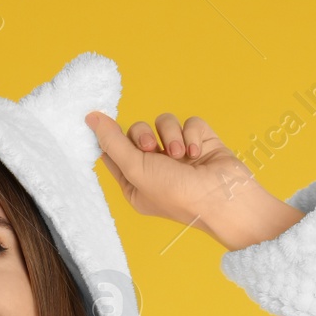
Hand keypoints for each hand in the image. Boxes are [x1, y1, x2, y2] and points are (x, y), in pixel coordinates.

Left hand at [85, 111, 302, 250]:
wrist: (224, 198)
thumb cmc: (177, 194)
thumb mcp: (136, 169)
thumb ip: (113, 142)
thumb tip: (90, 118)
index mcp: (135, 182)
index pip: (113, 152)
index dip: (108, 136)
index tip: (99, 120)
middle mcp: (156, 168)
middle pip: (137, 131)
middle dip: (143, 135)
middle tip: (151, 149)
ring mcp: (180, 154)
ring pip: (163, 123)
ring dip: (171, 136)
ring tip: (182, 155)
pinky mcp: (201, 141)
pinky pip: (189, 122)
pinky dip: (193, 134)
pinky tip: (199, 154)